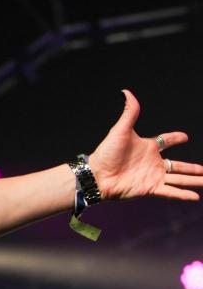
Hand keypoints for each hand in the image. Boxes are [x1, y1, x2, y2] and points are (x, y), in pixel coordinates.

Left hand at [87, 89, 202, 201]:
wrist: (97, 176)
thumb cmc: (106, 153)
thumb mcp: (120, 130)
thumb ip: (129, 112)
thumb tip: (126, 92)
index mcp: (148, 147)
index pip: (166, 141)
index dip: (175, 138)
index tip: (184, 137)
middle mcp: (153, 163)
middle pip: (179, 166)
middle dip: (193, 168)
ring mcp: (153, 176)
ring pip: (179, 179)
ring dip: (195, 181)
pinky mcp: (150, 188)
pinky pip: (170, 191)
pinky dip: (182, 194)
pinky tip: (195, 197)